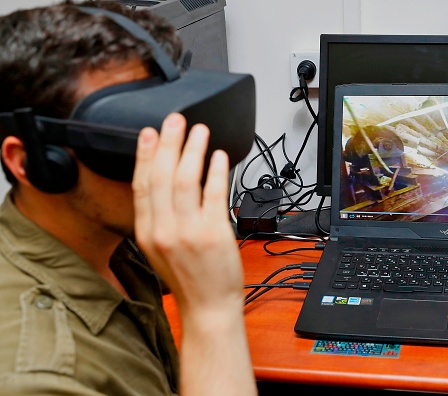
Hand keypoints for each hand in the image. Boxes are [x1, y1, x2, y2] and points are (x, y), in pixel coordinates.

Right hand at [132, 112, 243, 316]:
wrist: (207, 308)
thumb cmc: (188, 279)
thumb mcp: (159, 249)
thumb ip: (158, 218)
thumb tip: (164, 181)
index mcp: (147, 233)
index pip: (142, 186)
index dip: (145, 156)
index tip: (149, 134)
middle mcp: (164, 230)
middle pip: (162, 177)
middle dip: (169, 144)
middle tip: (175, 120)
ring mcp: (189, 231)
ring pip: (186, 180)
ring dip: (193, 151)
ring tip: (199, 131)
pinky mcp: (214, 233)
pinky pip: (214, 194)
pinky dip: (216, 172)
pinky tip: (219, 157)